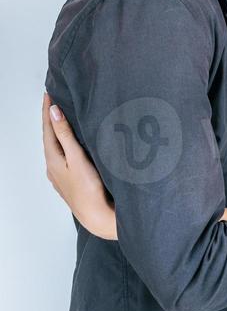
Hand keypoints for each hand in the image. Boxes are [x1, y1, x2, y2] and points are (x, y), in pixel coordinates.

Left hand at [42, 92, 117, 239]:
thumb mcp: (76, 158)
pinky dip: (65, 144)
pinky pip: (63, 156)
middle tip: (54, 101)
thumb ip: (65, 135)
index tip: (48, 94)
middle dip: (51, 119)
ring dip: (58, 132)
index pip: (47, 129)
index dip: (47, 111)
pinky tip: (71, 145)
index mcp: (53, 160)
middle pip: (50, 138)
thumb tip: (53, 112)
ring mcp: (60, 175)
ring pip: (56, 147)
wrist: (96, 217)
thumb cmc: (88, 189)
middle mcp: (53, 167)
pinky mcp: (70, 180)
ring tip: (62, 118)